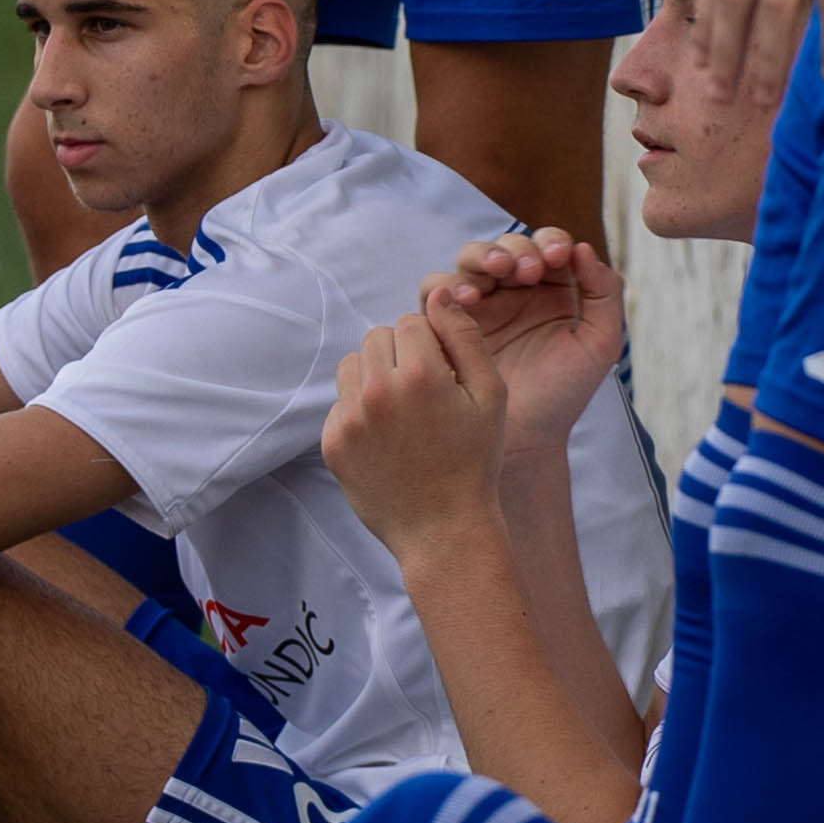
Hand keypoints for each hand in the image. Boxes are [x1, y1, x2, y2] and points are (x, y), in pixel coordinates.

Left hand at [321, 306, 516, 550]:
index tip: (443, 374)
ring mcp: (350, 419)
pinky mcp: (333, 444)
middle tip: (423, 391)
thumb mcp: (490, 396)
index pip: (411, 320)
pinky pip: (340, 404)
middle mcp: (378, 392)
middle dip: (401, 354)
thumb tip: (438, 292)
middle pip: (378, 337)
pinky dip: (360, 412)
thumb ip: (465, 337)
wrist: (444, 531)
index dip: (431, 342)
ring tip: (403, 412)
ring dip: (375, 377)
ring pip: (353, 365)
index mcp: (421, 374)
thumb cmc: (474, 462)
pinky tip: (387, 439)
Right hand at [435, 233, 635, 457]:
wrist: (525, 437)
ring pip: (471, 258)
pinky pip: (437, 290)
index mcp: (553, 288)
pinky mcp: (448, 321)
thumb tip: (583, 248)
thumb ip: (604, 294)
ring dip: (482, 256)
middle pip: (508, 244)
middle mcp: (514, 290)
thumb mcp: (599, 343)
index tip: (558, 258)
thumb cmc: (564, 393)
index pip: (549, 245)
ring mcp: (480, 303)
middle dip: (516, 247)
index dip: (551, 241)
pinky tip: (467, 299)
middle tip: (525, 269)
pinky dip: (449, 284)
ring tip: (496, 272)